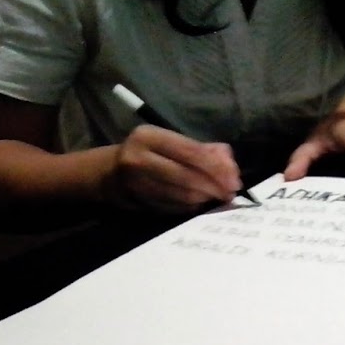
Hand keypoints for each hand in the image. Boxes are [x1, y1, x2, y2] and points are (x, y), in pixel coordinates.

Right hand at [110, 124, 241, 212]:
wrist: (110, 174)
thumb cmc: (148, 153)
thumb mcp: (167, 141)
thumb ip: (200, 149)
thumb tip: (228, 163)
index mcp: (148, 136)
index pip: (190, 152)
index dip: (216, 167)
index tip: (234, 179)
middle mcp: (139, 159)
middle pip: (186, 176)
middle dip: (213, 187)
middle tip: (230, 193)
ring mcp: (136, 183)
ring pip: (181, 195)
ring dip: (206, 199)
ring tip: (220, 199)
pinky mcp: (139, 202)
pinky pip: (173, 208)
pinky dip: (193, 207)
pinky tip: (203, 205)